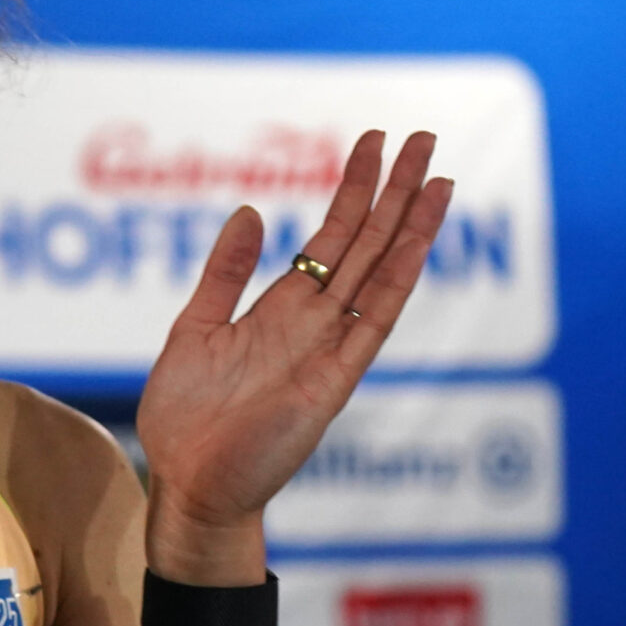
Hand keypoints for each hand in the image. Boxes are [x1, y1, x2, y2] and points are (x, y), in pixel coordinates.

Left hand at [136, 131, 453, 559]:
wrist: (189, 488)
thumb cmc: (187, 420)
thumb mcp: (195, 328)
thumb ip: (225, 273)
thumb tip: (253, 210)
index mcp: (282, 309)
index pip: (331, 237)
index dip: (353, 188)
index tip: (373, 141)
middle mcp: (313, 324)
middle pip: (366, 244)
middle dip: (393, 191)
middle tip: (425, 137)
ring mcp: (328, 350)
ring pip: (379, 275)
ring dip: (409, 227)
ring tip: (438, 176)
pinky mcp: (331, 383)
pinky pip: (370, 326)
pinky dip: (394, 284)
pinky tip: (416, 244)